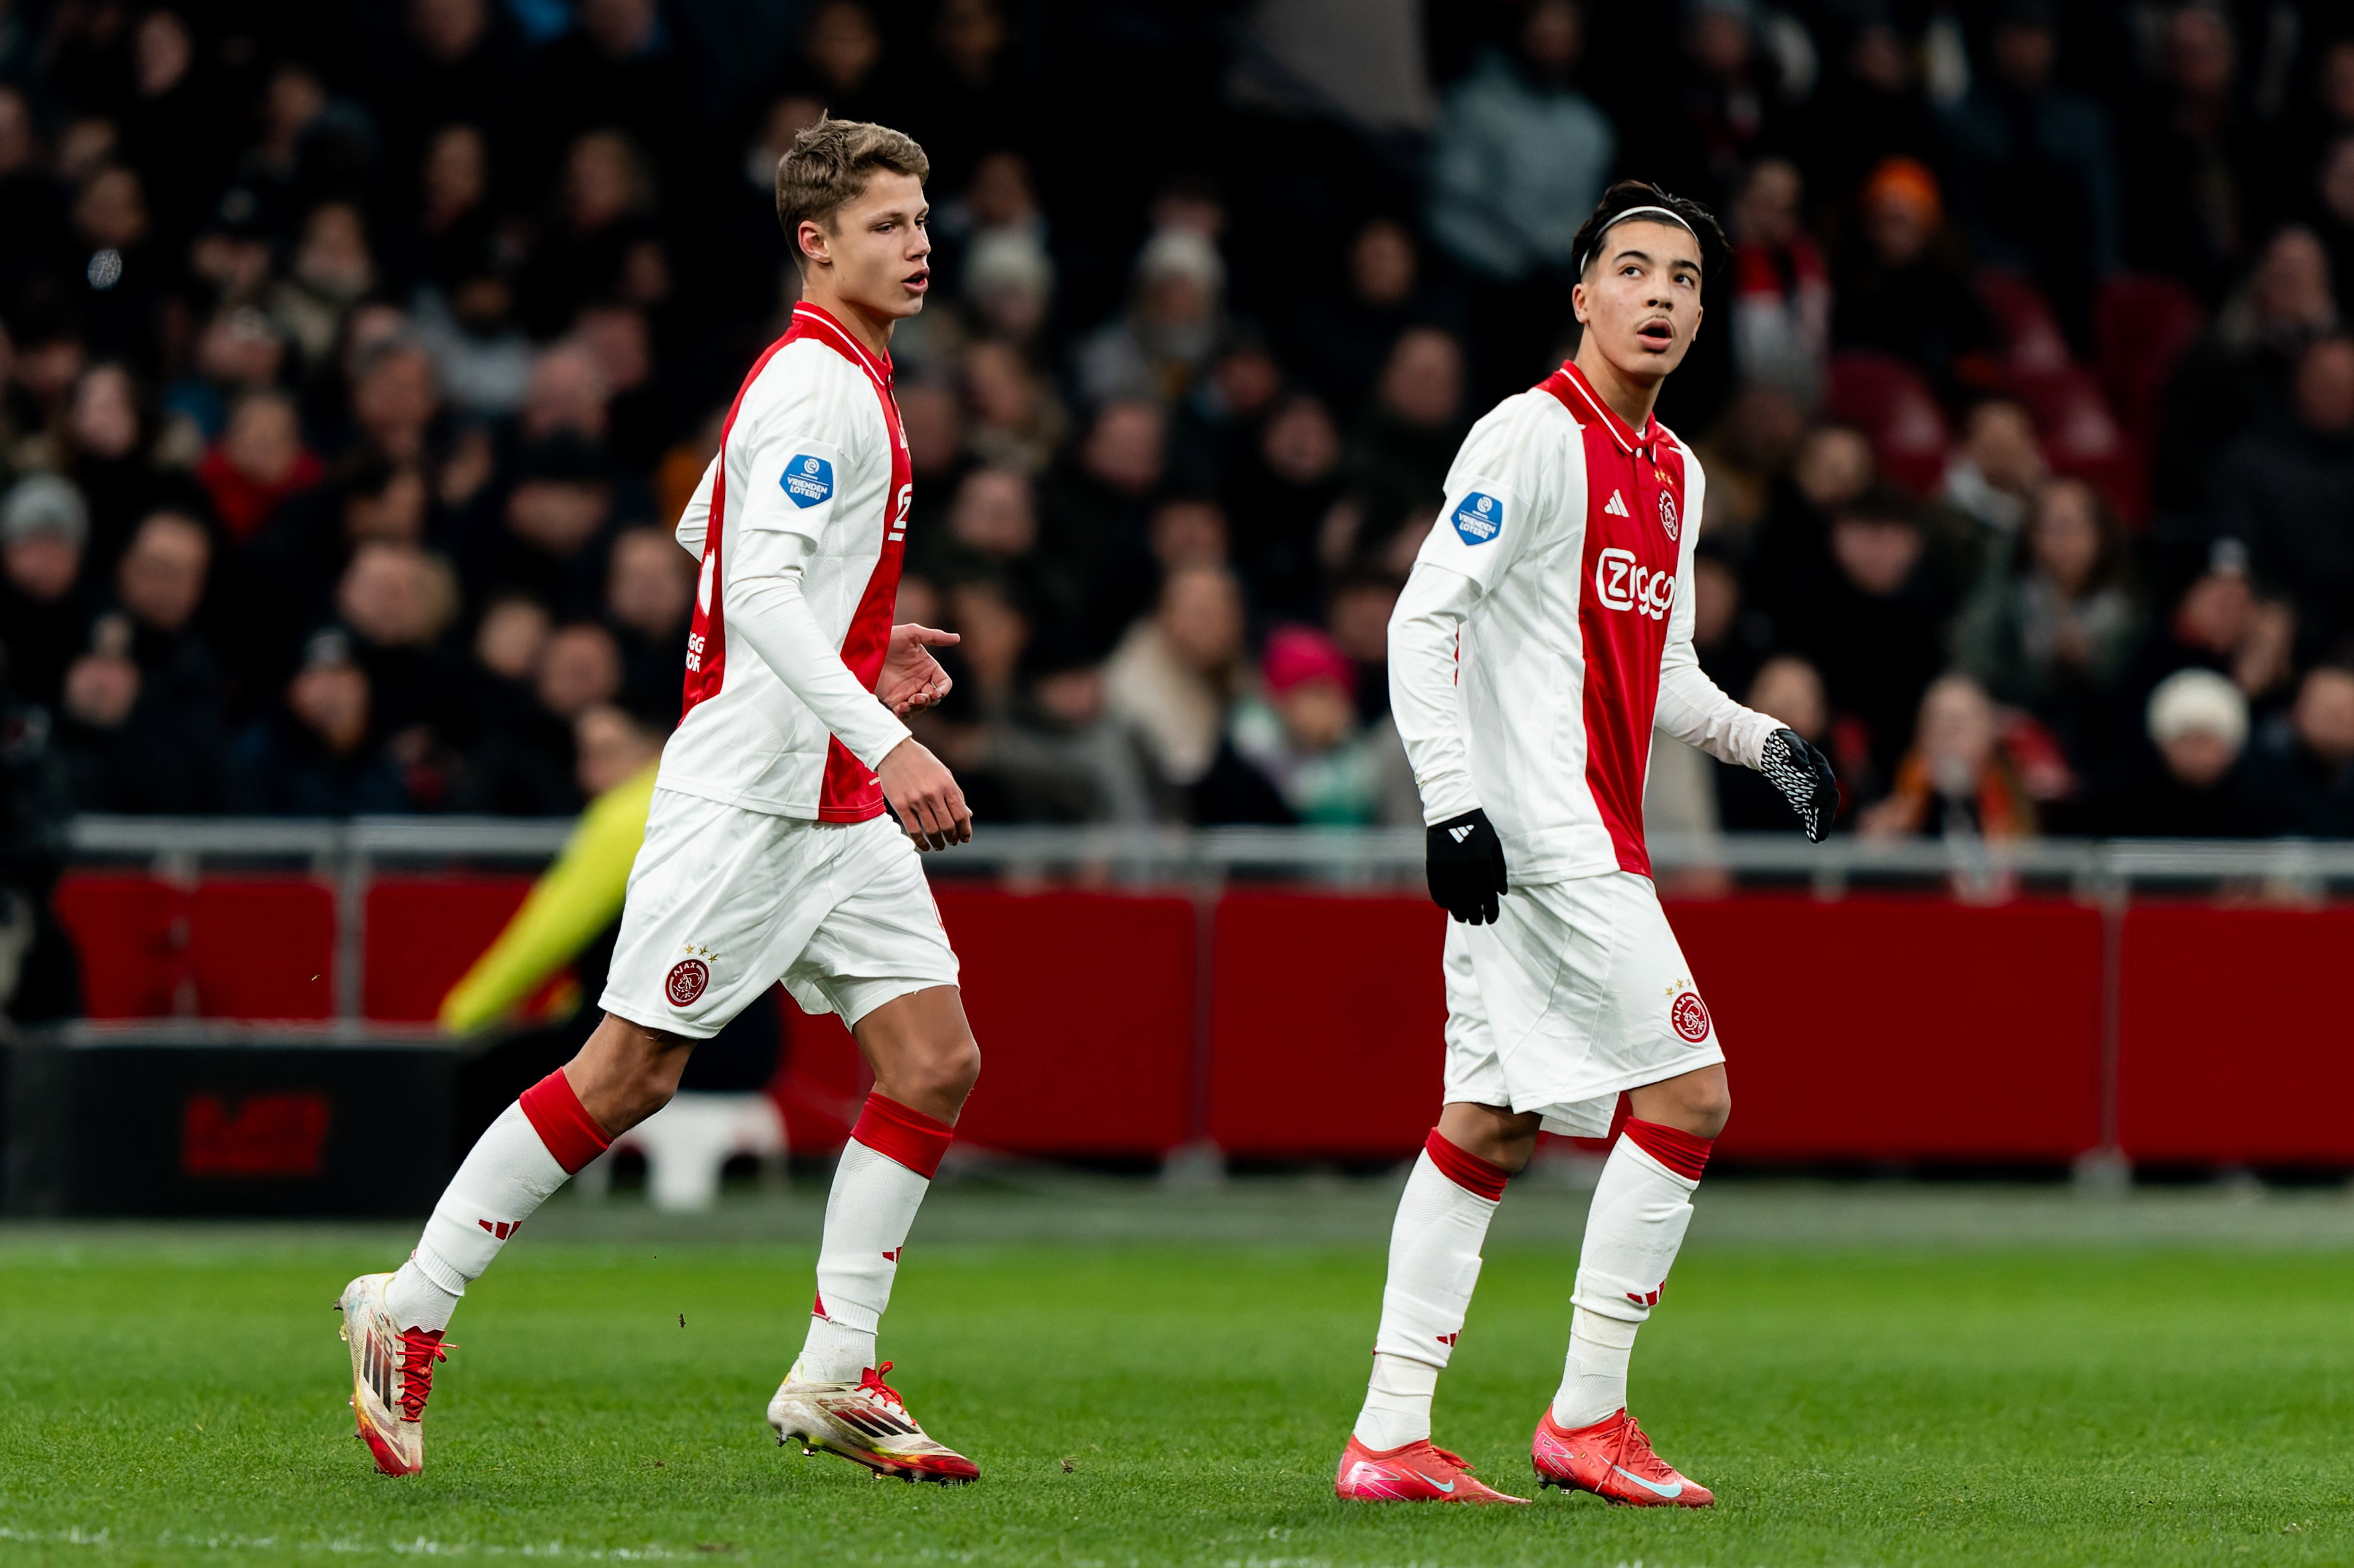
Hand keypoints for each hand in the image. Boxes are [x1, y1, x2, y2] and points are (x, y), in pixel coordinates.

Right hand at [876, 737, 971, 850]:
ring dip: (938, 843)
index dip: (965, 831)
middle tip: (951, 843)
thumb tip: (967, 815)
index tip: (965, 839)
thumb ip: (956, 794)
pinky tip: (925, 846)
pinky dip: (921, 842)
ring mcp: (916, 800)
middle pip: (947, 826)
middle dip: (952, 838)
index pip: (961, 815)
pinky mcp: (900, 805)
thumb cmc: (922, 762)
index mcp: (947, 785)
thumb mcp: (944, 773)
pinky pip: (913, 830)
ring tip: (939, 846)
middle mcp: (933, 794)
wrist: (895, 751)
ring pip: (931, 831)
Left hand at [878, 623, 956, 715]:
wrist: (865, 646)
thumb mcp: (912, 633)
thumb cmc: (890, 636)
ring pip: (920, 707)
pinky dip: (905, 714)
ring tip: (907, 704)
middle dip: (928, 701)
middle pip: (934, 699)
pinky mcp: (894, 699)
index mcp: (930, 668)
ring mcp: (908, 691)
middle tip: (917, 697)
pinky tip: (900, 709)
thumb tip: (957, 638)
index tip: (934, 692)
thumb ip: (934, 636)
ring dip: (917, 708)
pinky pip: (904, 712)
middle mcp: (921, 681)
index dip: (942, 690)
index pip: (944, 684)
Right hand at [1426, 808, 1508, 923]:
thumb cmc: (1478, 829)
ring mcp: (1447, 871)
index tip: (1491, 919)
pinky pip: (1438, 893)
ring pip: (1453, 902)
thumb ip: (1500, 871)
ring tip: (1463, 918)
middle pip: (1470, 905)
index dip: (1491, 913)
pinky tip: (1448, 906)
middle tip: (1477, 921)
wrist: (1452, 813)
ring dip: (1459, 913)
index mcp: (1483, 865)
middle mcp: (1465, 871)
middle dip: (1475, 917)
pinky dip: (1443, 903)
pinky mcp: (1434, 869)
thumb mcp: (1494, 847)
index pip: (1488, 899)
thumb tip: (1502, 894)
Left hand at [1760, 727, 1838, 842]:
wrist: (1774, 748)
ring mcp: (1815, 788)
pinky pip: (1813, 811)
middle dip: (1826, 813)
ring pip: (1824, 807)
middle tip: (1822, 828)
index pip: (1826, 780)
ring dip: (1823, 822)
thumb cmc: (1781, 743)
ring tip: (1820, 837)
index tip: (1813, 804)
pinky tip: (1814, 836)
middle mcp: (1821, 777)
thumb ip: (1795, 751)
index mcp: (1819, 764)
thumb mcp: (1787, 742)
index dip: (1821, 791)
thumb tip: (1802, 764)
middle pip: (1830, 797)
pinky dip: (1814, 823)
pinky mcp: (1807, 796)